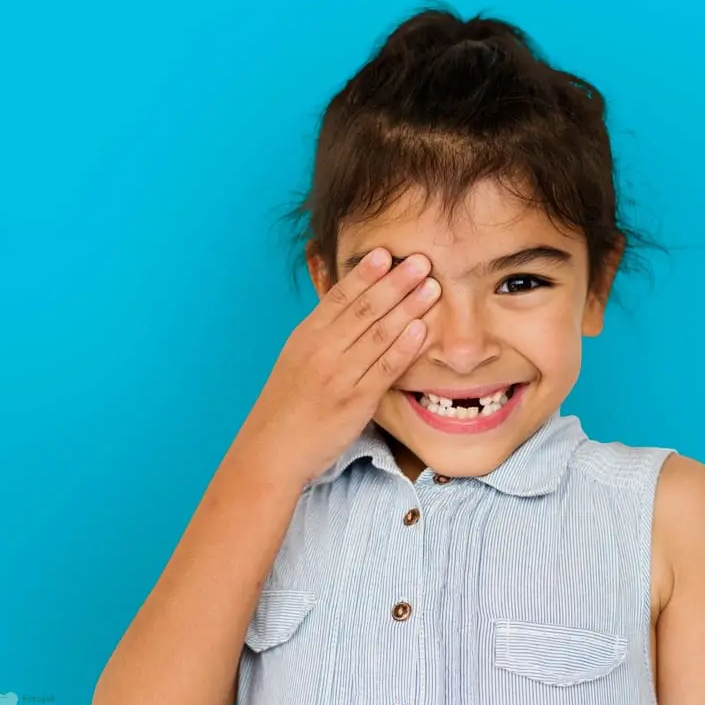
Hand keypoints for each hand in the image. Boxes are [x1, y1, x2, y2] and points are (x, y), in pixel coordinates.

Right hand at [244, 248, 439, 479]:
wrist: (272, 451)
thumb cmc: (288, 405)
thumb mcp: (296, 358)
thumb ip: (323, 332)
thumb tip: (347, 304)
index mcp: (306, 335)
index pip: (339, 297)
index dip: (364, 273)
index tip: (386, 253)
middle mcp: (321, 350)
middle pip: (364, 309)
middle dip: (395, 282)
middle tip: (421, 260)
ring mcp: (339, 375)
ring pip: (379, 333)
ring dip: (408, 307)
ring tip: (431, 286)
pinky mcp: (356, 401)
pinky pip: (385, 367)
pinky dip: (405, 346)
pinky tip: (422, 328)